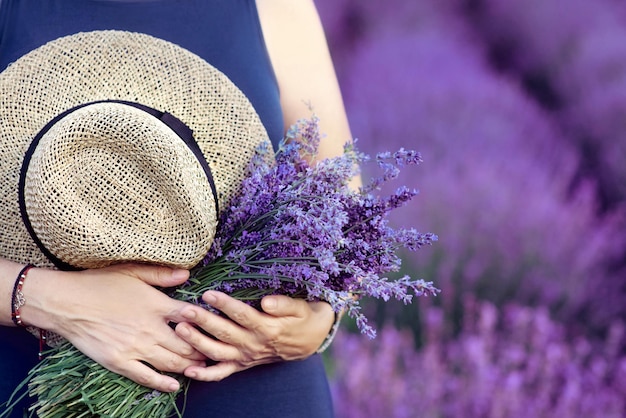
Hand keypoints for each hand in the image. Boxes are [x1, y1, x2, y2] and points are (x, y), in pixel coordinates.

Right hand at [24, 264, 206, 392]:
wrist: (66, 303)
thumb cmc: (99, 284)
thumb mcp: (133, 272)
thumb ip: (161, 275)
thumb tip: (186, 275)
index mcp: (156, 305)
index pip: (191, 316)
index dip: (205, 322)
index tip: (214, 326)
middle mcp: (150, 329)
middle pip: (186, 344)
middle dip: (203, 349)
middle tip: (214, 351)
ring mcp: (136, 348)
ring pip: (171, 363)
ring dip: (189, 366)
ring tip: (201, 366)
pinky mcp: (120, 362)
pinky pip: (147, 376)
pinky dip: (163, 383)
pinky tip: (175, 385)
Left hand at [174, 291, 334, 380]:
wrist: (309, 340)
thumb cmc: (302, 318)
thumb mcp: (300, 307)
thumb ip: (284, 304)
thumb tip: (266, 301)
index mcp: (267, 328)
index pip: (242, 315)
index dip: (225, 305)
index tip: (208, 294)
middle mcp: (254, 344)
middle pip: (224, 333)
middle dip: (203, 321)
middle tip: (185, 310)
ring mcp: (246, 357)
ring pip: (217, 352)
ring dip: (197, 343)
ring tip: (180, 330)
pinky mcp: (242, 365)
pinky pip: (221, 373)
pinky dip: (204, 375)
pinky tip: (188, 370)